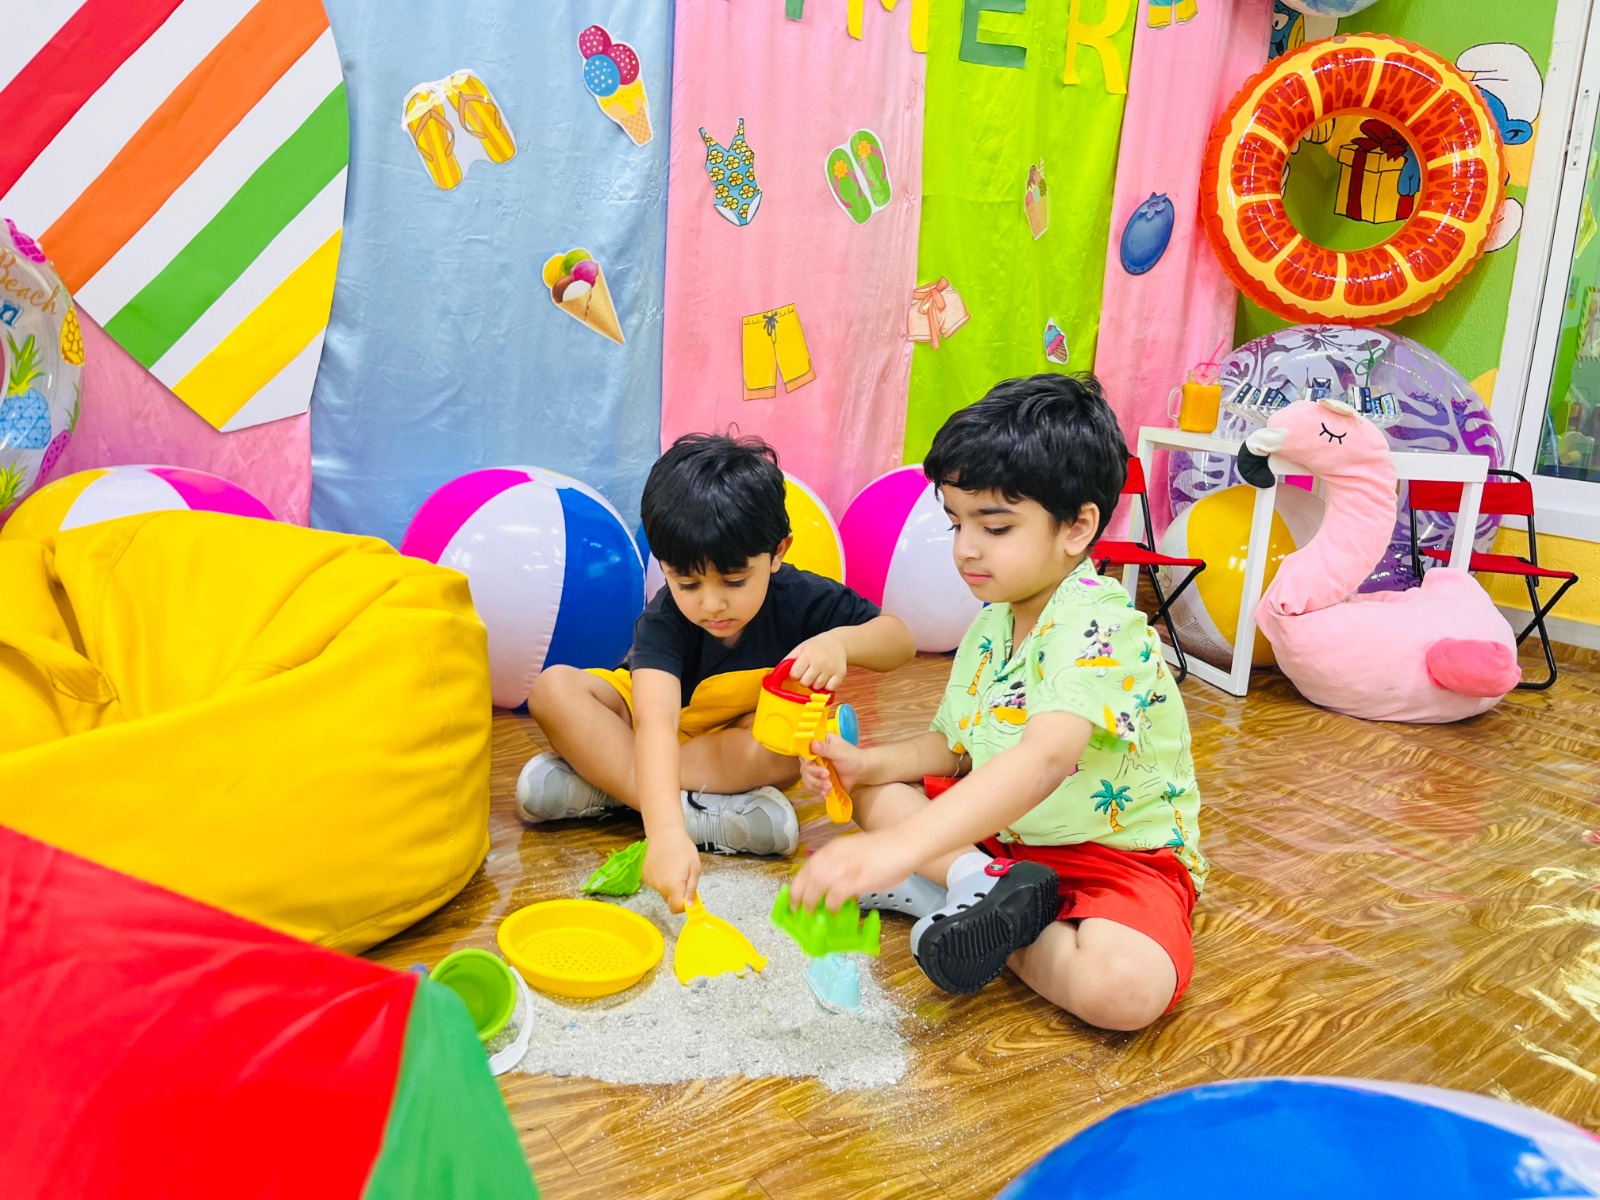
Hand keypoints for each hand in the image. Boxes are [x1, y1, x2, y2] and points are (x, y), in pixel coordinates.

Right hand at [643, 831, 699, 913]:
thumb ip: (691, 889)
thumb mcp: (695, 868)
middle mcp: (659, 886)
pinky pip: (656, 884)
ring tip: (674, 867)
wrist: (664, 833)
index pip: (676, 908)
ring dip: (670, 885)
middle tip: (684, 876)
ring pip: (663, 891)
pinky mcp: (645, 875)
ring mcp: (650, 881)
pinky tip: (665, 865)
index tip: (689, 895)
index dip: (684, 905)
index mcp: (673, 886)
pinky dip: (662, 879)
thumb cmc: (683, 848)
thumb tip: (689, 906)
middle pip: (670, 899)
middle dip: (678, 893)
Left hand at [788, 632, 848, 691]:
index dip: (795, 674)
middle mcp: (820, 662)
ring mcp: (831, 669)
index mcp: (808, 654)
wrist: (838, 642)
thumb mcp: (801, 648)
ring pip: (817, 687)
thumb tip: (776, 674)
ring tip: (817, 675)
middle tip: (808, 673)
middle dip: (804, 680)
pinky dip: (827, 686)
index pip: (795, 674)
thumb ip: (788, 660)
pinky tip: (826, 678)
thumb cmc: (816, 647)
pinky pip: (830, 688)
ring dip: (815, 683)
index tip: (799, 670)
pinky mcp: (840, 674)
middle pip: (805, 682)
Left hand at [790, 830, 915, 912]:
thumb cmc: (885, 850)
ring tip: (811, 913)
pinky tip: (833, 911)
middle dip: (798, 894)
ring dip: (811, 900)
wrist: (906, 843)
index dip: (798, 882)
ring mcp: (847, 865)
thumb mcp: (857, 855)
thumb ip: (844, 869)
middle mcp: (836, 854)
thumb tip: (837, 889)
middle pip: (808, 875)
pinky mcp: (858, 877)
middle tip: (797, 909)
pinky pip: (836, 893)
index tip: (794, 895)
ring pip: (817, 884)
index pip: (808, 866)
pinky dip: (831, 904)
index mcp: (835, 848)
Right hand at [799, 733, 864, 799]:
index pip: (804, 750)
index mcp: (818, 743)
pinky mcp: (818, 780)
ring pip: (806, 778)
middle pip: (804, 766)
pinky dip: (817, 790)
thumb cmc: (852, 757)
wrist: (860, 771)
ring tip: (829, 786)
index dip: (805, 758)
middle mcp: (813, 755)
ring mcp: (815, 768)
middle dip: (814, 773)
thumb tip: (812, 744)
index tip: (811, 763)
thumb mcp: (839, 751)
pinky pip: (811, 786)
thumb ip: (825, 748)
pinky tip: (826, 791)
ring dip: (816, 784)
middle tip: (827, 775)